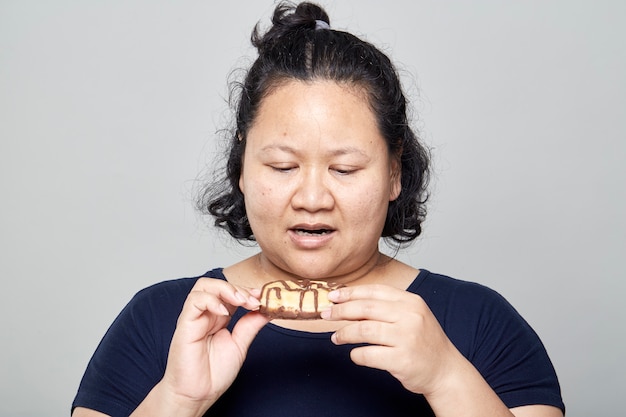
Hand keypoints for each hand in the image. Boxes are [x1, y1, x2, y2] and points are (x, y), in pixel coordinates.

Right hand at [158, 278, 268, 411]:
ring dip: (225, 289)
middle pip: (218, 285)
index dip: (248, 291)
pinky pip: (194, 301)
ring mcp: (195, 318)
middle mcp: (206, 314)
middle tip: (254, 300)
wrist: (197, 394)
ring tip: (241, 301)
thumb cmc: (213, 373)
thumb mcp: (240, 345)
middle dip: (239, 288)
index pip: (231, 292)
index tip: (263, 296)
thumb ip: (250, 326)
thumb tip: (266, 310)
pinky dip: (211, 300)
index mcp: (219, 317)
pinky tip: (224, 312)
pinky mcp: (185, 324)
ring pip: (204, 286)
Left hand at [322, 284, 462, 395]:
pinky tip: (355, 355)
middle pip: (365, 308)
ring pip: (364, 330)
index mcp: (411, 302)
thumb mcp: (412, 316)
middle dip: (341, 311)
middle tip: (326, 315)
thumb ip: (386, 308)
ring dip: (344, 333)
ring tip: (336, 338)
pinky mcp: (402, 359)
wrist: (445, 371)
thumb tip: (349, 303)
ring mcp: (407, 338)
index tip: (333, 296)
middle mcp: (410, 316)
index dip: (350, 293)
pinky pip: (368, 354)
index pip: (375, 291)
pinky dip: (356, 355)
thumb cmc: (423, 343)